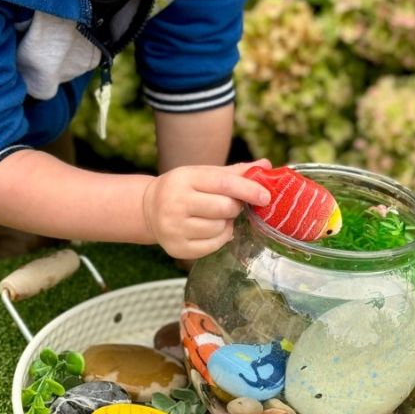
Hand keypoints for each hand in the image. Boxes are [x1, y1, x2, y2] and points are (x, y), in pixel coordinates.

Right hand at [142, 160, 270, 258]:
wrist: (149, 209)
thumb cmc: (184, 189)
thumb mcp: (203, 174)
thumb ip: (234, 172)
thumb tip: (266, 165)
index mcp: (184, 179)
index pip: (223, 183)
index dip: (248, 190)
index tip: (266, 196)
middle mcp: (175, 203)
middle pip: (224, 208)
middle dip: (235, 207)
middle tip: (231, 205)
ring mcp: (174, 228)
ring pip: (220, 228)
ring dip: (226, 223)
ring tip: (216, 217)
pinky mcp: (177, 248)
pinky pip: (213, 245)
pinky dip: (220, 238)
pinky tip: (211, 229)